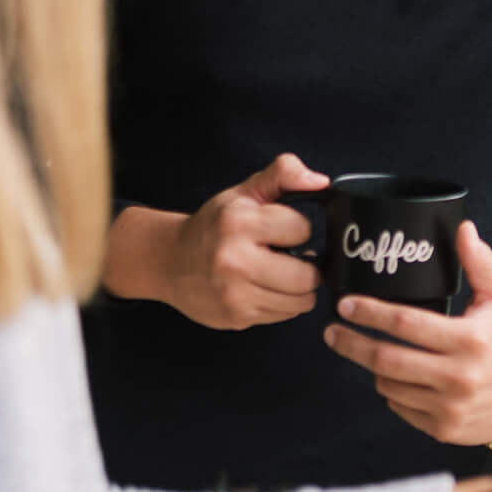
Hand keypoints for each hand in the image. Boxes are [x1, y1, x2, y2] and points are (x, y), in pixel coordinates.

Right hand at [103, 154, 327, 330]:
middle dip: (307, 267)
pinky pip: (284, 315)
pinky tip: (265, 288)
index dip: (298, 229)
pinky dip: (283, 303)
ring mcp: (234, 294)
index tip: (284, 230)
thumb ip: (283, 174)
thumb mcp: (243, 192)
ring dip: (298, 289)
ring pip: (301, 301)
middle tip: (291, 258)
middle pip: (307, 276)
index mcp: (238, 223)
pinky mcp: (236, 317)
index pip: (302, 230)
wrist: (171, 262)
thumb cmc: (213, 226)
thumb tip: (320, 181)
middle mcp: (234, 261)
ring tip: (280, 274)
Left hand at [325, 220, 491, 444]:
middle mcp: (458, 376)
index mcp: (469, 340)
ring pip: (388, 385)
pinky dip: (392, 391)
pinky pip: (399, 407)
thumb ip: (480, 265)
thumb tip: (463, 228)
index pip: (406, 323)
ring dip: (374, 367)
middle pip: (386, 359)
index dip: (370, 312)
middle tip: (332, 330)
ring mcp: (449, 407)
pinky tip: (399, 378)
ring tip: (371, 352)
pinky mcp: (443, 428)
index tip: (346, 305)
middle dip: (351, 342)